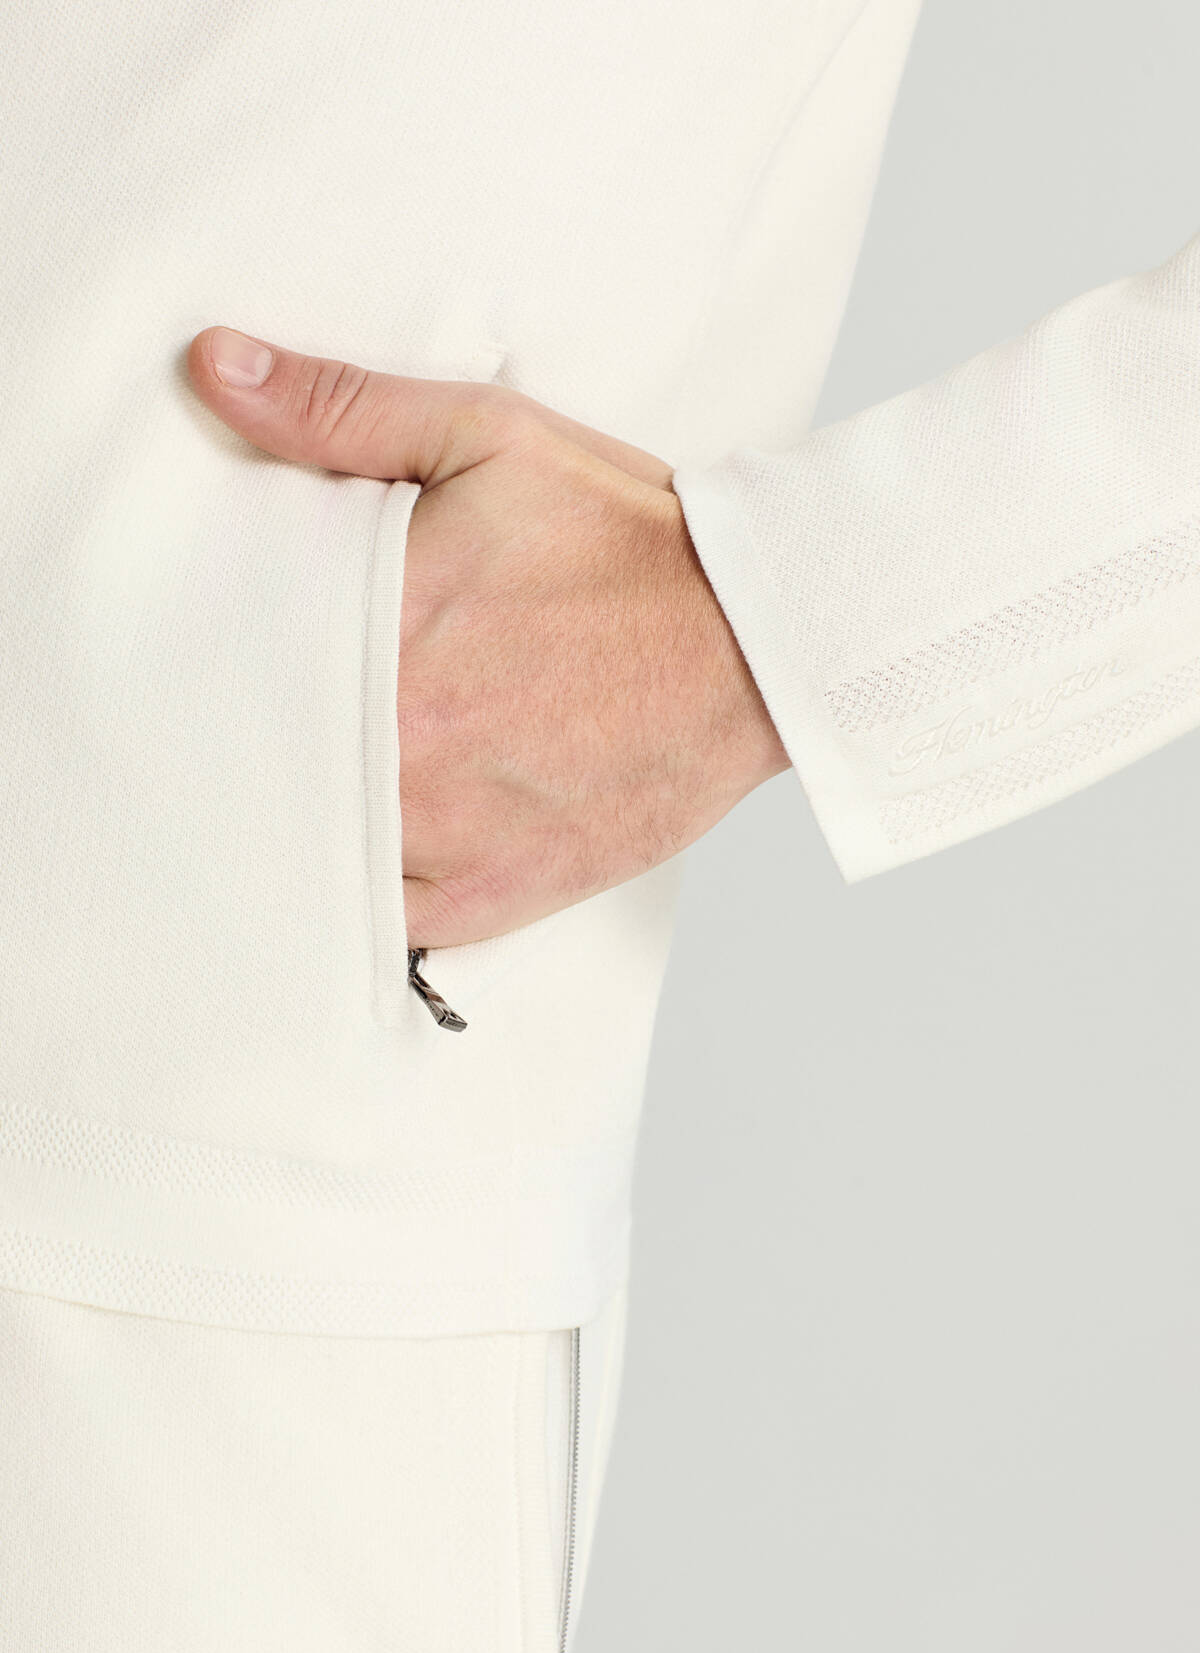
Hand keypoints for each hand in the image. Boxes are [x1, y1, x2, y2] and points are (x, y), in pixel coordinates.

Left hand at [187, 326, 788, 947]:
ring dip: (289, 827)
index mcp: (389, 634)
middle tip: (205, 736)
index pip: (237, 662)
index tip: (181, 660)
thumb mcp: (490, 436)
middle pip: (264, 767)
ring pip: (315, 853)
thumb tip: (211, 368)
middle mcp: (410, 748)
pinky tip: (343, 864)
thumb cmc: (631, 540)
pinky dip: (359, 903)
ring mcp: (453, 836)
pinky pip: (386, 927)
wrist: (760, 645)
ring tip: (266, 798)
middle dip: (239, 748)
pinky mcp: (499, 895)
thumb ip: (342, 409)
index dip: (200, 664)